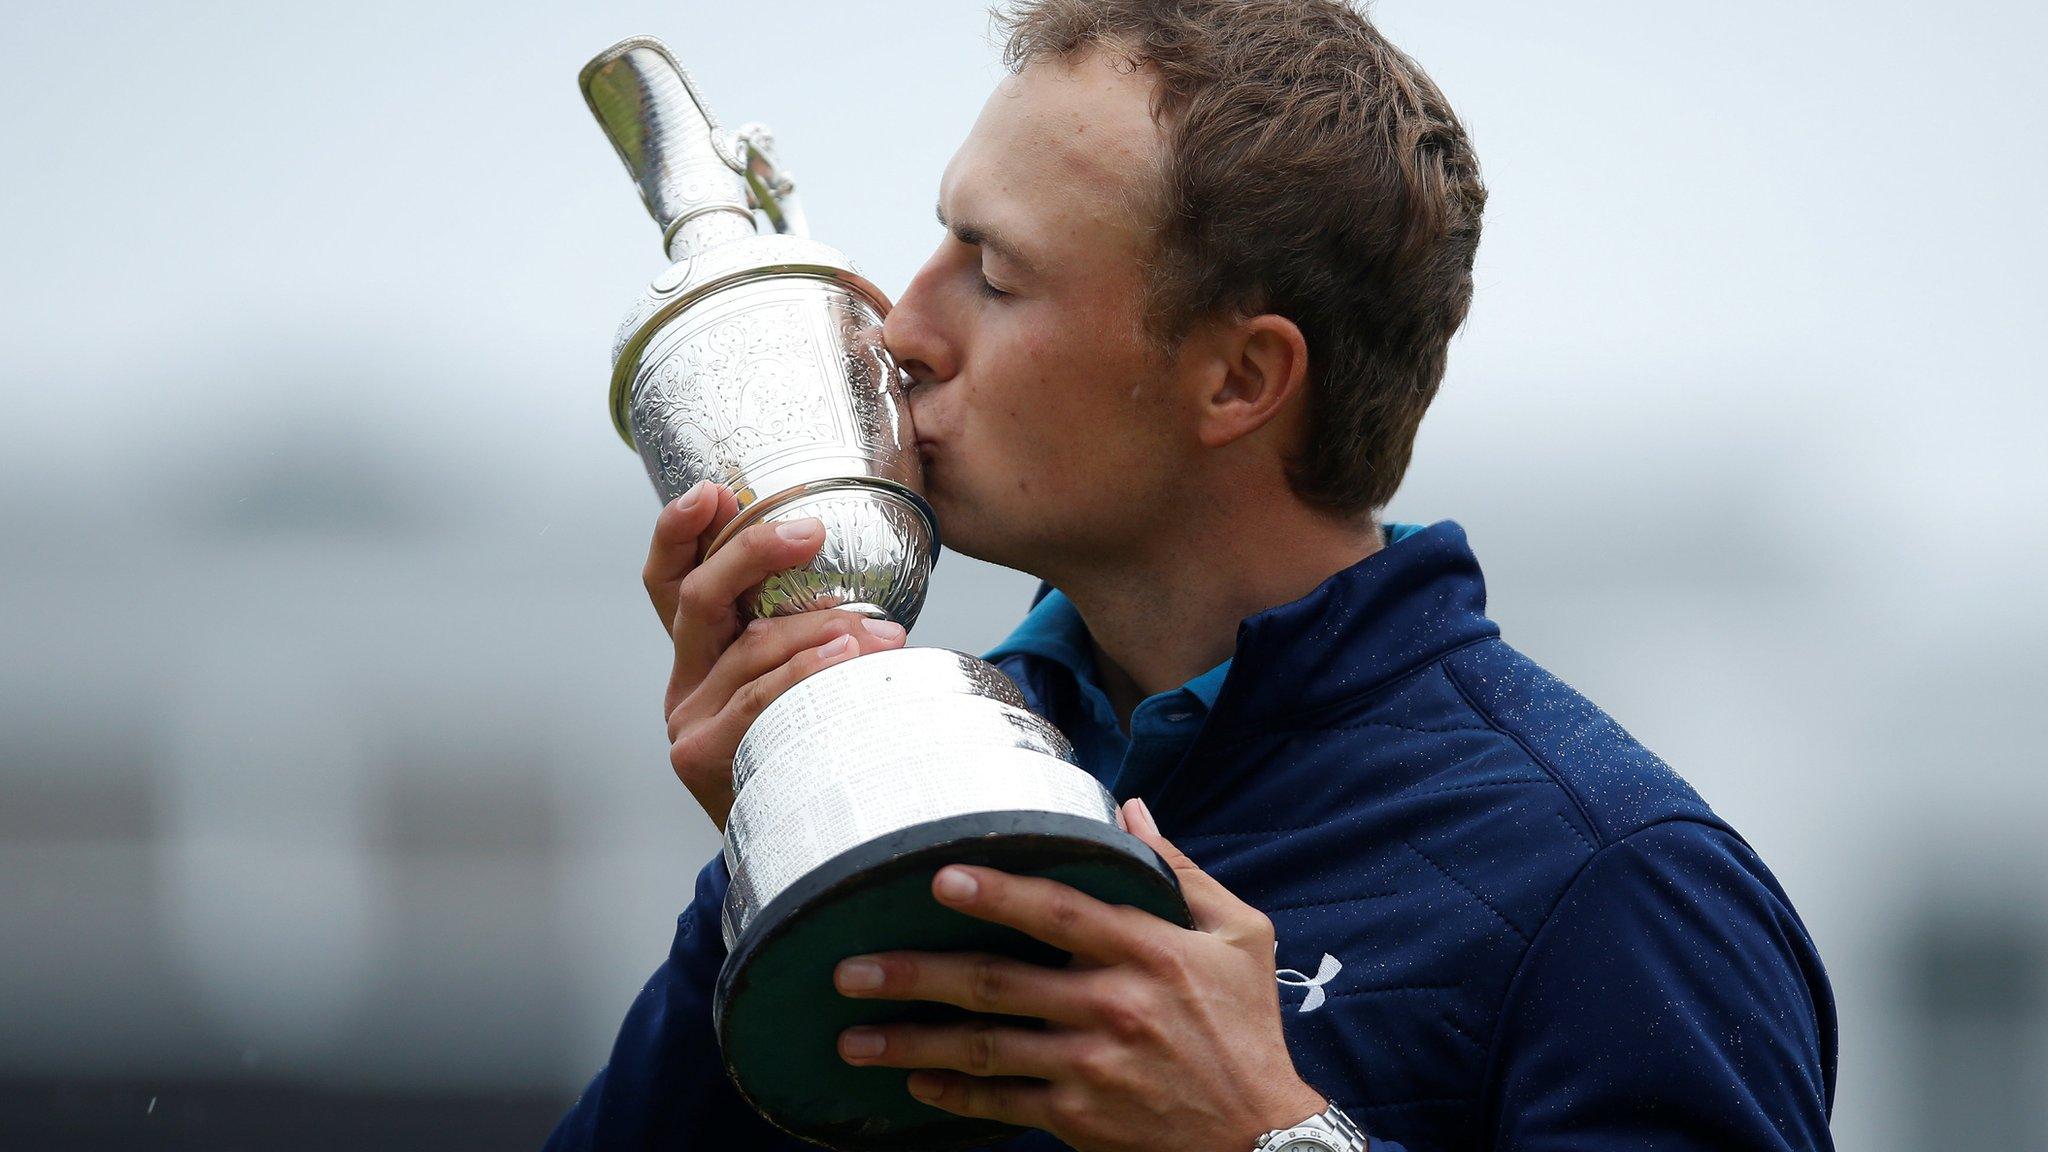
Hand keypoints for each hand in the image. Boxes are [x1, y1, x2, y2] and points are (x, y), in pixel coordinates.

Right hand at [642, 482, 908, 827]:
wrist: (795, 853)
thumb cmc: (809, 754)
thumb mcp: (803, 688)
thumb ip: (810, 640)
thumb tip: (874, 592)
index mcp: (697, 652)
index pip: (668, 579)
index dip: (678, 530)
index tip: (710, 490)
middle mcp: (682, 680)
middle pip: (697, 596)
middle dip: (752, 551)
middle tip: (809, 529)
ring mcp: (686, 719)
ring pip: (745, 648)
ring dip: (815, 627)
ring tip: (877, 628)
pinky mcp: (701, 755)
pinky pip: (758, 699)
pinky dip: (805, 672)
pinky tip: (847, 656)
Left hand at [831, 798, 1331, 1151]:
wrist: (1262, 1139)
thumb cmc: (1247, 1027)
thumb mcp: (1239, 937)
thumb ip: (1180, 871)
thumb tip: (1132, 809)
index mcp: (1149, 951)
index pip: (1060, 912)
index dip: (998, 893)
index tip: (939, 877)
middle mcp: (1113, 1006)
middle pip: (998, 983)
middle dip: (916, 975)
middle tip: (849, 968)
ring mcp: (1091, 1067)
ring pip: (985, 1049)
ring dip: (911, 1042)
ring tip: (851, 1036)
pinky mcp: (1080, 1119)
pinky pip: (1003, 1103)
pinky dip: (954, 1093)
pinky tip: (912, 1079)